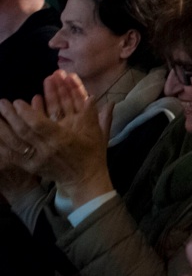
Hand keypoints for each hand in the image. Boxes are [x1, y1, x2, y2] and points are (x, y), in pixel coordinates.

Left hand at [0, 71, 113, 208]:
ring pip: (14, 143)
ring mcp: (37, 160)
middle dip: (10, 116)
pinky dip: (2, 146)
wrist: (85, 179)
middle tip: (2, 103)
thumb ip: (95, 114)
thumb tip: (93, 96)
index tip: (17, 102)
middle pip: (23, 131)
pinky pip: (12, 156)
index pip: (39, 125)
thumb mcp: (98, 133)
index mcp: (63, 139)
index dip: (27, 112)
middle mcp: (47, 150)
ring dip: (3, 128)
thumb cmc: (93, 154)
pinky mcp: (31, 166)